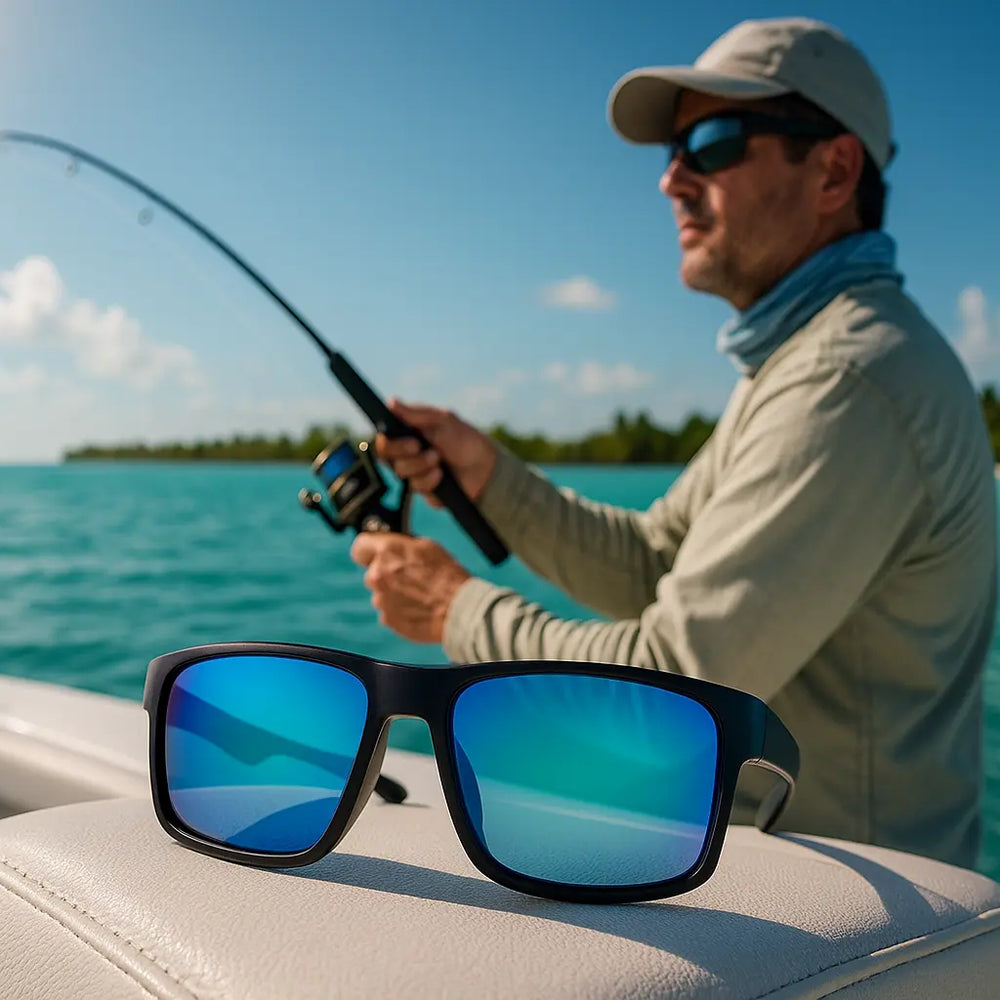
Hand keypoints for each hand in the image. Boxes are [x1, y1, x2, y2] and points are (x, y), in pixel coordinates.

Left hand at [350, 532, 471, 642]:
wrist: (459, 610)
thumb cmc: (448, 577)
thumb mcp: (428, 547)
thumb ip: (402, 546)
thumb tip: (394, 548)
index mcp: (387, 551)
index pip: (360, 546)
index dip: (368, 550)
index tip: (375, 553)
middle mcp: (378, 575)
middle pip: (373, 572)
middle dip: (387, 573)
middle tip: (410, 576)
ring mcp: (381, 599)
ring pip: (382, 592)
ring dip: (395, 592)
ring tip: (419, 594)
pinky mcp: (387, 619)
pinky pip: (389, 610)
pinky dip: (400, 609)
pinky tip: (419, 607)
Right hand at [375, 398, 497, 507]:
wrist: (485, 467)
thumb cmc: (464, 440)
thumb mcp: (443, 420)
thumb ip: (416, 414)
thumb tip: (391, 402)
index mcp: (408, 435)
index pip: (384, 439)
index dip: (388, 441)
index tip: (408, 439)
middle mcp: (407, 454)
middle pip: (386, 457)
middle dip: (404, 452)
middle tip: (420, 447)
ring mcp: (414, 473)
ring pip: (401, 472)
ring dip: (420, 464)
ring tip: (438, 459)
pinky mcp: (424, 490)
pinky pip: (417, 487)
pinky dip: (429, 480)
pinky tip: (442, 475)